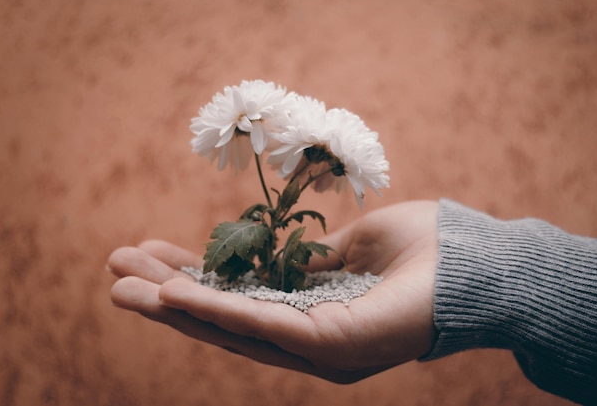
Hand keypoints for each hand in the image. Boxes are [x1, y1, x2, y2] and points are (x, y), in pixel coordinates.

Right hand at [108, 200, 438, 382]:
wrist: (480, 263)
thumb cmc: (427, 250)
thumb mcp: (356, 247)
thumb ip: (314, 260)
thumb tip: (282, 256)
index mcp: (316, 315)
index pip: (243, 301)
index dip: (196, 281)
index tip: (154, 254)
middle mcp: (310, 341)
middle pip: (226, 320)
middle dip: (168, 294)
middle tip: (116, 269)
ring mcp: (318, 349)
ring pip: (232, 328)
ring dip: (175, 304)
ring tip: (121, 284)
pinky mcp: (330, 347)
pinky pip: (262, 325)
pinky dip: (216, 309)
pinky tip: (173, 293)